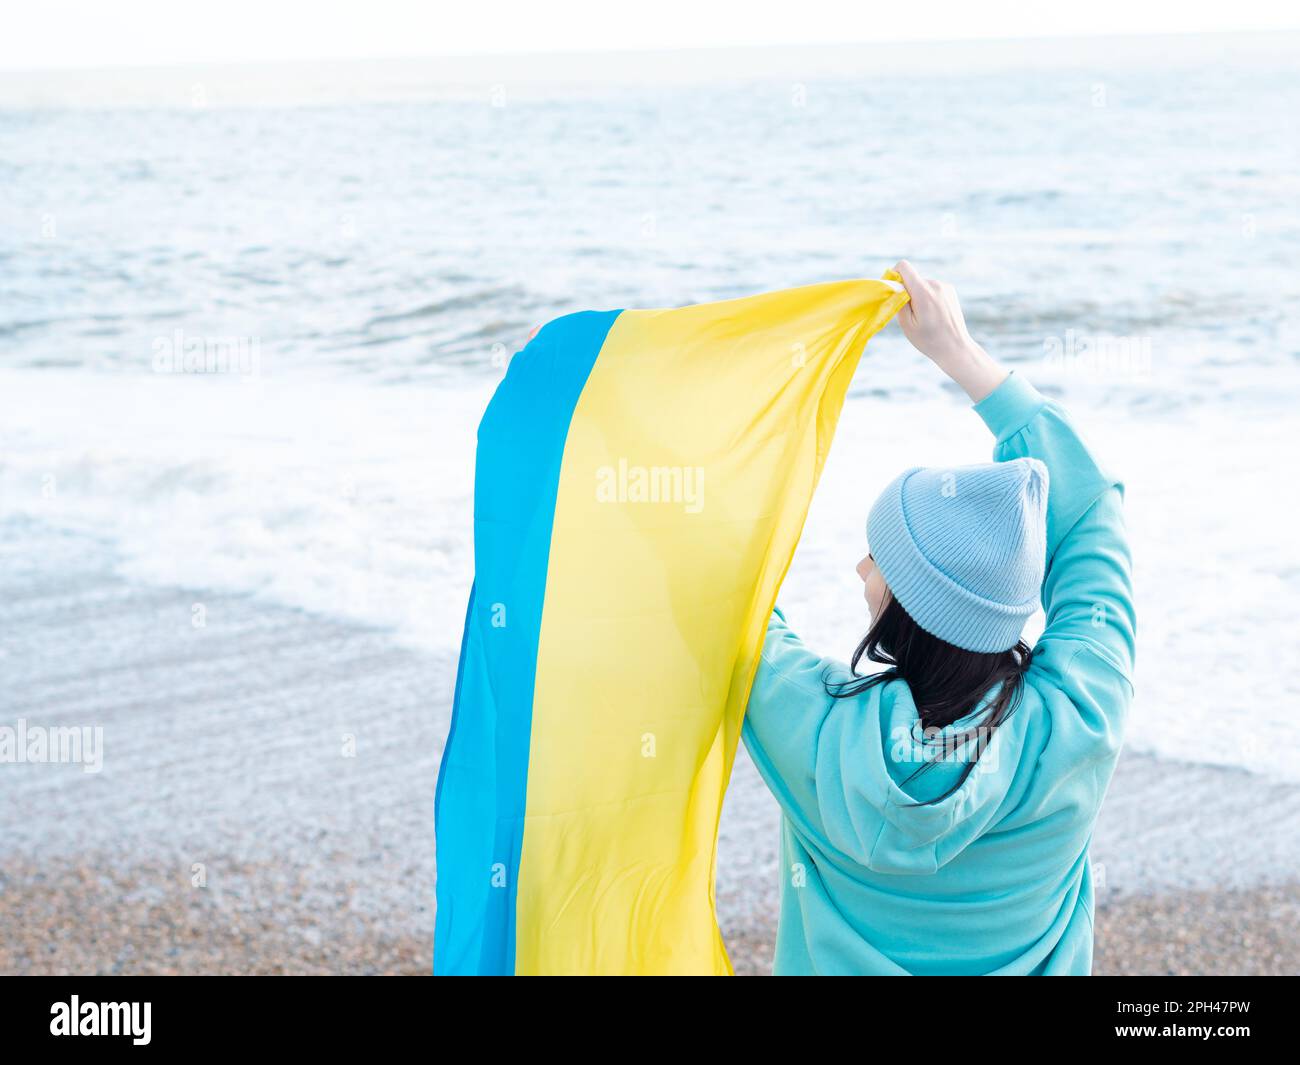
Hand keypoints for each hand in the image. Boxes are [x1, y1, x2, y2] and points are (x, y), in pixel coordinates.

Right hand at [892, 260, 1007, 402]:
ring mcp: (945, 286)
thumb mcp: (907, 324)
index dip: (893, 275)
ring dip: (918, 296)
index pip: (904, 267)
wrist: (955, 348)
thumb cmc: (929, 340)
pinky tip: (933, 314)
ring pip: (922, 284)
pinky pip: (932, 289)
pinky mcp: (950, 290)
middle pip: (912, 278)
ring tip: (924, 316)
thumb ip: (898, 302)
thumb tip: (895, 288)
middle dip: (907, 291)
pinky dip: (927, 297)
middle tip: (910, 313)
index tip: (892, 290)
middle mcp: (935, 285)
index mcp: (923, 292)